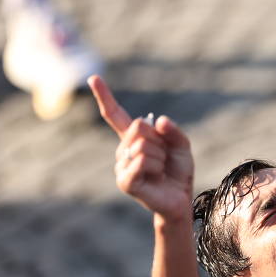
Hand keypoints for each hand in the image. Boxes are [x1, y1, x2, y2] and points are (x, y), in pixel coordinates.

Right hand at [88, 75, 194, 219]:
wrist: (180, 198)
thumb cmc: (178, 171)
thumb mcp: (182, 146)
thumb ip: (173, 131)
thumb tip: (157, 120)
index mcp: (134, 138)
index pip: (115, 115)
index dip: (104, 96)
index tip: (93, 78)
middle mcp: (123, 149)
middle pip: (139, 127)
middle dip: (160, 142)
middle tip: (163, 158)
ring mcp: (121, 165)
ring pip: (143, 146)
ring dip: (160, 157)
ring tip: (160, 170)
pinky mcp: (124, 180)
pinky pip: (141, 161)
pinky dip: (155, 167)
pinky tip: (155, 177)